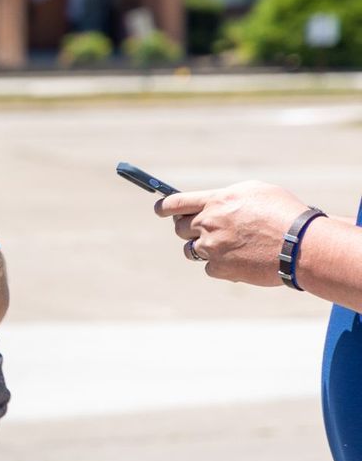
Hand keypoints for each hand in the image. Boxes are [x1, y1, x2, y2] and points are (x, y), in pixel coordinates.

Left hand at [154, 181, 311, 286]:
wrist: (301, 245)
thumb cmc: (285, 214)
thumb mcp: (256, 191)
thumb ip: (228, 196)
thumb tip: (214, 202)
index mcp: (215, 201)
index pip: (175, 203)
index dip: (164, 207)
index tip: (159, 210)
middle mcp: (207, 223)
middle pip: (180, 228)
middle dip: (189, 229)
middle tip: (208, 230)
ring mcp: (211, 247)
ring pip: (191, 250)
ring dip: (203, 248)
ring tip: (229, 246)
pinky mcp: (219, 268)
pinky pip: (209, 267)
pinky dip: (221, 265)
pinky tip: (241, 260)